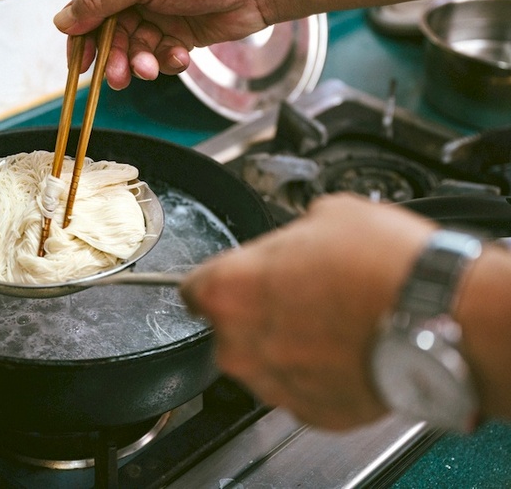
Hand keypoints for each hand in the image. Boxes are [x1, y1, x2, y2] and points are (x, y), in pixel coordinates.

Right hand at [53, 0, 267, 88]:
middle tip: (118, 75)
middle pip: (109, 35)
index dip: (82, 38)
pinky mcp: (175, 34)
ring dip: (140, 63)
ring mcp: (155, 14)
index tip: (81, 63)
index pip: (87, 8)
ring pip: (133, 50)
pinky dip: (166, 61)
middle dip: (115, 57)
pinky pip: (158, 56)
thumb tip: (63, 21)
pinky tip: (179, 55)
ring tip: (152, 67)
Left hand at [180, 193, 437, 429]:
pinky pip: (298, 388)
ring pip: (263, 361)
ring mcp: (272, 382)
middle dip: (257, 313)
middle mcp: (238, 343)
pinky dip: (315, 373)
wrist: (435, 317)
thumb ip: (289, 237)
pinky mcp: (307, 411)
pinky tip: (345, 349)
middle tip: (300, 294)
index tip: (235, 279)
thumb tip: (295, 241)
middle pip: (229, 327)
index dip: (219, 280)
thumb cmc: (380, 266)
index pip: (192, 289)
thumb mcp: (325, 215)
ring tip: (331, 321)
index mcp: (227, 290)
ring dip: (286, 344)